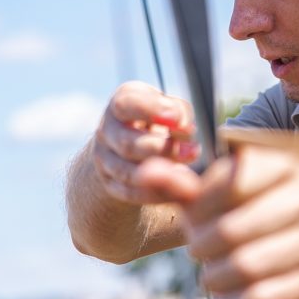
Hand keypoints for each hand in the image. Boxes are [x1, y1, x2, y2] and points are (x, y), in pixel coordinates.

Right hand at [93, 81, 202, 204]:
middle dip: (162, 149)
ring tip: (187, 174)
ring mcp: (105, 160)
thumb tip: (184, 126)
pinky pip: (131, 193)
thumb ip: (178, 111)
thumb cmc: (156, 119)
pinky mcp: (111, 185)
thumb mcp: (166, 106)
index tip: (177, 118)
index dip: (151, 110)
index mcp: (119, 105)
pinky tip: (178, 191)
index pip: (125, 104)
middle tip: (192, 150)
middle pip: (127, 143)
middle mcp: (107, 131)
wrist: (130, 144)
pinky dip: (156, 194)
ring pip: (127, 172)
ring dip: (160, 174)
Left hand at [183, 142, 298, 298]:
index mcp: (284, 164)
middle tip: (197, 249)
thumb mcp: (242, 181)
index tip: (190, 216)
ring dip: (215, 279)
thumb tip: (145, 174)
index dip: (196, 206)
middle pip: (230, 232)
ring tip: (211, 275)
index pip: (226, 183)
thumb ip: (190, 182)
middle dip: (201, 246)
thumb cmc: (282, 197)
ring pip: (246, 268)